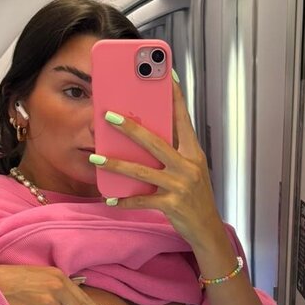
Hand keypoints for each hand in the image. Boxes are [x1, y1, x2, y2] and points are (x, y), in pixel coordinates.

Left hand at [95, 74, 219, 244]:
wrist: (208, 229)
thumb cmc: (195, 196)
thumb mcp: (190, 169)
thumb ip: (174, 151)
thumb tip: (146, 133)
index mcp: (193, 152)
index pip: (183, 118)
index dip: (175, 96)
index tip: (165, 74)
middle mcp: (188, 165)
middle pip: (155, 141)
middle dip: (130, 128)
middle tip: (109, 116)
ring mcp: (180, 185)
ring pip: (142, 171)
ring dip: (116, 164)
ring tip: (96, 157)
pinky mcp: (172, 205)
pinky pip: (143, 200)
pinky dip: (125, 201)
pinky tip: (110, 200)